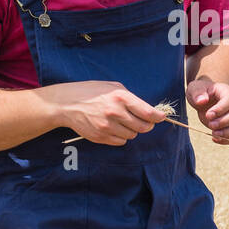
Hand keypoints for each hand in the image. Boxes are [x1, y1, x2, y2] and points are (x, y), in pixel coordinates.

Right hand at [47, 81, 163, 145]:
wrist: (67, 104)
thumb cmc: (91, 92)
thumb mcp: (112, 87)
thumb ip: (130, 98)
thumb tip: (147, 110)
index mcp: (120, 97)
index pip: (147, 112)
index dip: (158, 117)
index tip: (161, 117)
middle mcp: (115, 113)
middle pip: (143, 127)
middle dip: (147, 125)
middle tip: (144, 121)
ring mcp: (108, 127)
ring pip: (132, 135)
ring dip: (132, 130)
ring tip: (123, 121)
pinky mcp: (101, 137)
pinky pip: (121, 141)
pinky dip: (121, 136)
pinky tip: (114, 128)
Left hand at [186, 77, 228, 143]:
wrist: (204, 98)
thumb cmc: (200, 92)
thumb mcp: (195, 89)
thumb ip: (197, 93)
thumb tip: (202, 101)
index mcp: (226, 91)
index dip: (220, 109)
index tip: (208, 115)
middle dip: (225, 122)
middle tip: (210, 125)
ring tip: (214, 134)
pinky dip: (227, 140)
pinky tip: (214, 138)